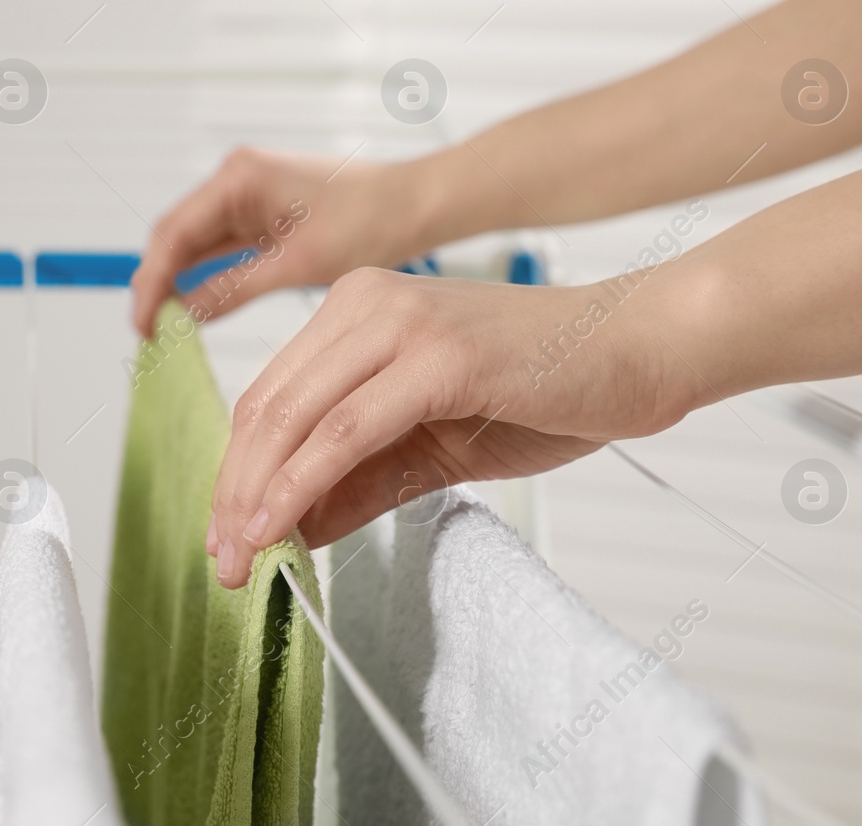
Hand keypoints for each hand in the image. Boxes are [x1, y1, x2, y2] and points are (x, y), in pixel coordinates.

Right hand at [129, 147, 435, 338]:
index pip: (173, 234)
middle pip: (174, 236)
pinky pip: (218, 245)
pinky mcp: (260, 210)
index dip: (150, 284)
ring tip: (165, 328)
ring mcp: (246, 192)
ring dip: (177, 281)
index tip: (143, 327)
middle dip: (157, 284)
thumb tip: (183, 318)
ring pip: (193, 242)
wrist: (413, 205)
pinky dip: (204, 275)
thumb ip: (232, 288)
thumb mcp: (297, 265)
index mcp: (239, 177)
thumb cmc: (369, 222)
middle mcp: (235, 177)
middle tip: (150, 335)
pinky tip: (195, 306)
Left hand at [205, 266, 702, 587]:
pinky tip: (280, 527)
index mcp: (356, 310)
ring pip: (295, 417)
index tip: (225, 536)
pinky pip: (346, 430)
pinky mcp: (438, 356)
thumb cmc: (544, 389)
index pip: (270, 397)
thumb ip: (360, 477)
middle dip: (234, 492)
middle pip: (267, 408)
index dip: (237, 472)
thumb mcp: (430, 442)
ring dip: (257, 496)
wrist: (639, 351)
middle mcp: (366, 302)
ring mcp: (400, 323)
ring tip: (240, 557)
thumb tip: (290, 527)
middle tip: (222, 560)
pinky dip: (302, 482)